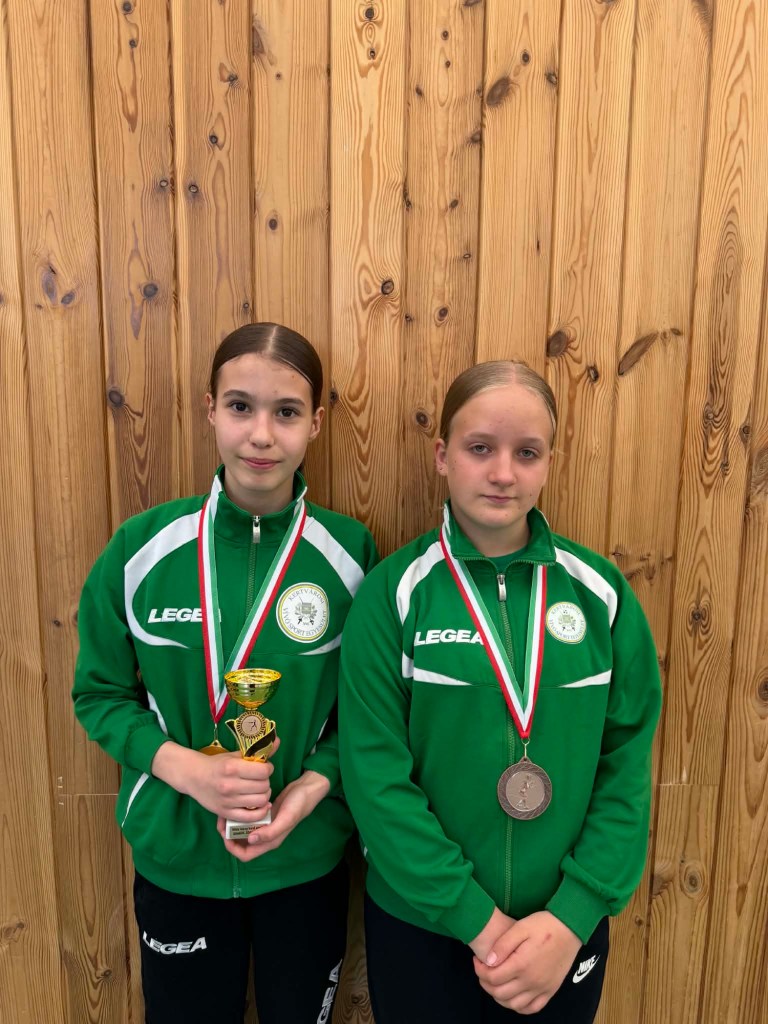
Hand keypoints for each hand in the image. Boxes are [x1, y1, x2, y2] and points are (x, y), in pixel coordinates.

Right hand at [151, 739, 278, 819]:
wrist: (194, 777)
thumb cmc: (217, 764)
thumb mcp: (235, 755)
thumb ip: (257, 750)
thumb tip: (277, 741)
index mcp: (232, 768)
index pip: (263, 771)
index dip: (268, 768)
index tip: (265, 768)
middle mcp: (230, 785)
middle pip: (264, 786)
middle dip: (266, 781)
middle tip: (260, 779)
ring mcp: (228, 801)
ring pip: (260, 801)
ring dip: (264, 795)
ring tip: (259, 790)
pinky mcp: (226, 813)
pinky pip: (250, 817)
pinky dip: (260, 812)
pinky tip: (261, 805)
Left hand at [216, 769, 330, 862]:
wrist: (307, 789)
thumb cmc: (298, 805)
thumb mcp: (286, 818)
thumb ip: (271, 832)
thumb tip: (251, 840)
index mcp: (269, 841)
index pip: (245, 855)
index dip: (233, 849)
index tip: (225, 834)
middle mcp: (265, 836)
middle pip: (241, 844)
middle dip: (228, 834)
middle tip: (221, 820)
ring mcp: (264, 825)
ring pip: (243, 831)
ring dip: (232, 824)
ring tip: (226, 811)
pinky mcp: (264, 815)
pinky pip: (248, 819)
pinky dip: (240, 815)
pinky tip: (237, 805)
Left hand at [473, 911, 581, 1014]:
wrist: (570, 929)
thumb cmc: (544, 925)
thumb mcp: (520, 927)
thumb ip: (502, 945)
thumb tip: (488, 961)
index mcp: (522, 964)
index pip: (492, 978)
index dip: (479, 970)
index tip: (477, 960)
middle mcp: (531, 981)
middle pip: (500, 993)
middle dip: (485, 983)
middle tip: (483, 970)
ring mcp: (542, 989)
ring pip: (514, 1005)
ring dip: (499, 997)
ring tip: (495, 982)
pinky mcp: (550, 991)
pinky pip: (532, 1008)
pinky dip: (519, 1006)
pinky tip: (513, 995)